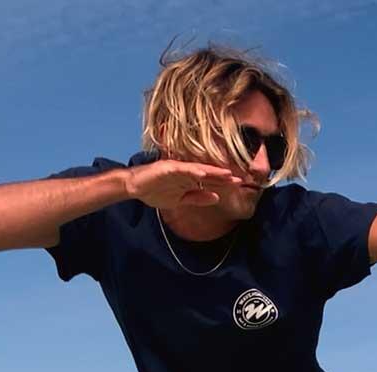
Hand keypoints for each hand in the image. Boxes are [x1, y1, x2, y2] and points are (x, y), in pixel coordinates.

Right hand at [125, 159, 253, 208]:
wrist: (134, 188)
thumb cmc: (155, 191)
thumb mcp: (181, 200)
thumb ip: (198, 198)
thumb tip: (216, 198)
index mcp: (190, 179)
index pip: (211, 181)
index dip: (225, 183)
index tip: (241, 185)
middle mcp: (186, 171)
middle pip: (209, 173)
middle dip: (224, 176)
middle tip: (242, 178)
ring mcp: (177, 168)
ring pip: (198, 169)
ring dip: (213, 172)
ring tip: (227, 174)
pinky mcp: (166, 167)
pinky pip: (182, 169)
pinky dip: (193, 171)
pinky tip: (203, 174)